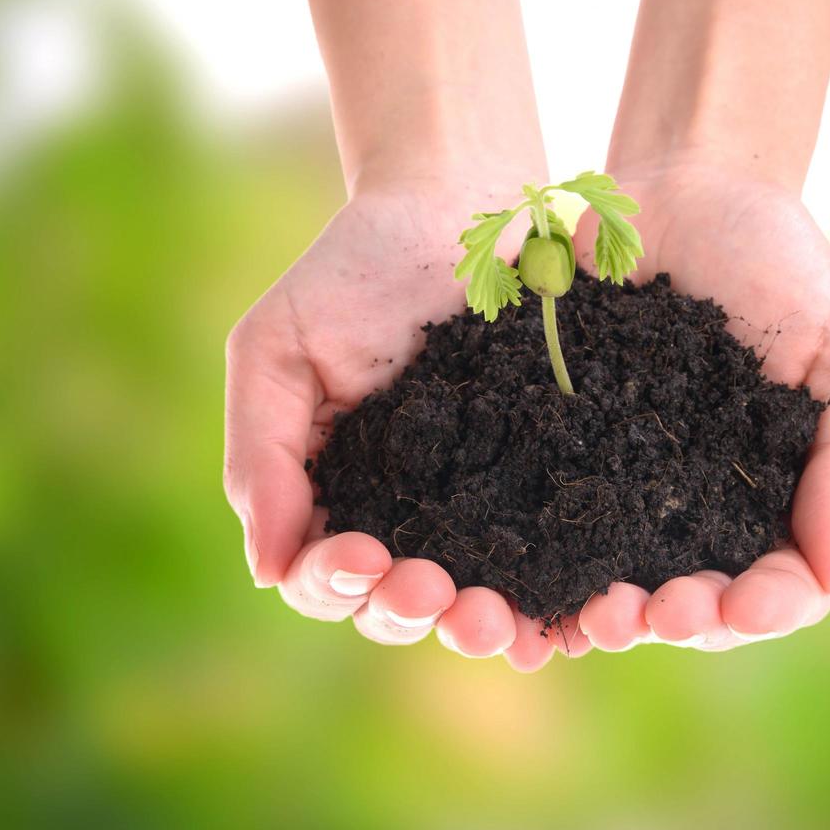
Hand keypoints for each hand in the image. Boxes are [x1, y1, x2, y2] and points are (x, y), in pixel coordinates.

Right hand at [224, 184, 565, 667]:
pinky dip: (558, 599)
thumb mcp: (277, 348)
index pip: (322, 575)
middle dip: (408, 612)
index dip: (334, 582)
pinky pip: (556, 561)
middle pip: (398, 606)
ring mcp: (483, 510)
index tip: (359, 555)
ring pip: (476, 599)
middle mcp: (408, 519)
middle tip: (432, 592)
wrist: (459, 204)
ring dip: (479, 625)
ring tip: (493, 620)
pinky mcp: (554, 487)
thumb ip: (260, 453)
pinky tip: (569, 615)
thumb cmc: (353, 272)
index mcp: (335, 498)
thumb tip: (264, 570)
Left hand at [572, 163, 829, 651]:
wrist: (689, 187)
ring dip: (602, 613)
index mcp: (773, 498)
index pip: (778, 586)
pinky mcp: (555, 446)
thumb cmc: (787, 266)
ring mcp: (622, 484)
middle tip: (648, 615)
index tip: (741, 607)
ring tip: (589, 613)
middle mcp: (694, 508)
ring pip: (611, 579)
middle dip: (674, 621)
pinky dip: (532, 564)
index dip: (762, 611)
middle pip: (690, 601)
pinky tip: (518, 581)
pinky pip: (539, 520)